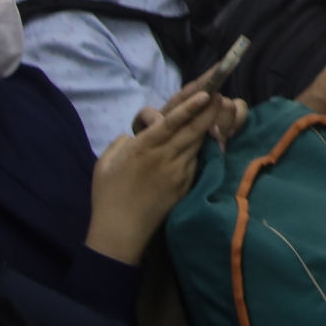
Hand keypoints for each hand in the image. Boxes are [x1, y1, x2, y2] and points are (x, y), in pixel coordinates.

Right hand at [90, 86, 220, 262]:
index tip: (205, 94)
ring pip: (197, 144)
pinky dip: (200, 148)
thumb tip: (136, 136)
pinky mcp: (184, 184)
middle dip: (208, 111)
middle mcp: (163, 157)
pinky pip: (195, 160)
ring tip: (218, 111)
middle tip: (220, 94)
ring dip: (208, 127)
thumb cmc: (107, 195)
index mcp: (142, 149)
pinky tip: (206, 139)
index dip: (189, 107)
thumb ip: (121, 143)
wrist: (120, 231)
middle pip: (192, 130)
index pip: (170, 123)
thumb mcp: (105, 163)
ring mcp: (177, 172)